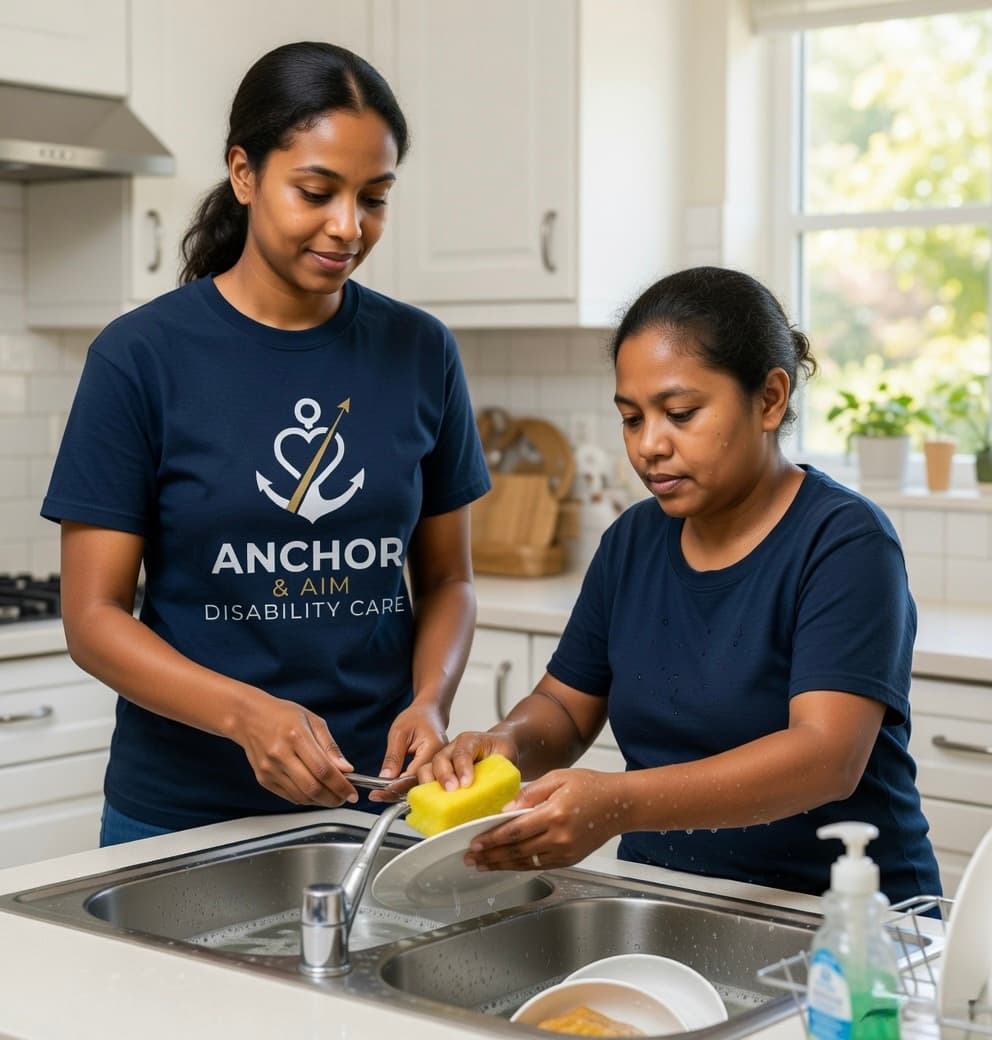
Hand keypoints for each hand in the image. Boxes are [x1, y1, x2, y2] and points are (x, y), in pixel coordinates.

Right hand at [232, 692, 356, 806]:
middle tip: (344, 798)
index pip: (323, 770)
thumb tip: (346, 769)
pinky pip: (289, 796)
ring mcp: (270, 769)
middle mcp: (281, 754)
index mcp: (296, 736)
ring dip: (321, 801)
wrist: (249, 717)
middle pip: (312, 788)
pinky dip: (306, 799)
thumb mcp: (313, 721)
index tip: (352, 792)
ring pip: (301, 796)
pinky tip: (315, 793)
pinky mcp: (263, 779)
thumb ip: (330, 747)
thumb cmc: (282, 715)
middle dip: (333, 798)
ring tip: (332, 795)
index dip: (341, 785)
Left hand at [368, 700, 447, 800]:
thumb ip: (393, 757)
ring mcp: (439, 767)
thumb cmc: (417, 717)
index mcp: (434, 748)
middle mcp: (440, 761)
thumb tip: (385, 778)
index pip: (414, 774)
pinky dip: (405, 785)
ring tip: (380, 794)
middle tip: (377, 795)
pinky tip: (392, 788)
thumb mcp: (399, 733)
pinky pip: (420, 781)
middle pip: (418, 784)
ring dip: (400, 791)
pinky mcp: (435, 770)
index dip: (396, 785)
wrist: (430, 712)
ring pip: (419, 785)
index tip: (380, 791)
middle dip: (396, 792)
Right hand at [415, 729, 518, 791]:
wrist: (497, 746)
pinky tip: (431, 803)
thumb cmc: (500, 752)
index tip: (466, 783)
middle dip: (444, 775)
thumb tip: (507, 801)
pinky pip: (427, 780)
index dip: (463, 767)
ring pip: (427, 767)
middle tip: (451, 790)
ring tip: (435, 798)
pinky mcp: (439, 773)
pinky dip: (426, 791)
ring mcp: (444, 760)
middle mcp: (453, 748)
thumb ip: (503, 775)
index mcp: (470, 741)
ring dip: (429, 783)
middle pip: (441, 758)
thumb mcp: (506, 759)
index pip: (463, 751)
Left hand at [464, 769, 631, 871]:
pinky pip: (539, 864)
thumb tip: (504, 809)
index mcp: (554, 814)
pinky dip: (520, 865)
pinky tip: (506, 864)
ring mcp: (565, 851)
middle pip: (517, 851)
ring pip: (526, 862)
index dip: (492, 839)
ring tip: (482, 865)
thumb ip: (529, 793)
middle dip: (491, 856)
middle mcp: (559, 837)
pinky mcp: (569, 859)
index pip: (515, 830)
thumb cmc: (590, 786)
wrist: (620, 804)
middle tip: (469, 858)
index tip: (474, 842)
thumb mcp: (557, 778)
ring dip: (501, 865)